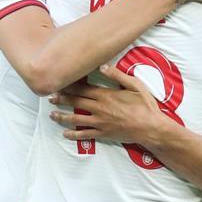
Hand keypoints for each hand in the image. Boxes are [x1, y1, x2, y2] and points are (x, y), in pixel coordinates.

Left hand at [49, 65, 164, 145]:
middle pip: (76, 102)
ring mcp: (100, 122)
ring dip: (62, 117)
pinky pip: (85, 134)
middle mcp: (99, 108)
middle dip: (61, 99)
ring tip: (52, 115)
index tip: (59, 83)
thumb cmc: (145, 106)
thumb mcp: (135, 85)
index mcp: (105, 95)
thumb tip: (102, 66)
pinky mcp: (103, 134)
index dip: (69, 86)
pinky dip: (74, 134)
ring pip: (76, 119)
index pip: (82, 88)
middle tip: (50, 97)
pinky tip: (65, 134)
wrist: (151, 128)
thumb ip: (118, 75)